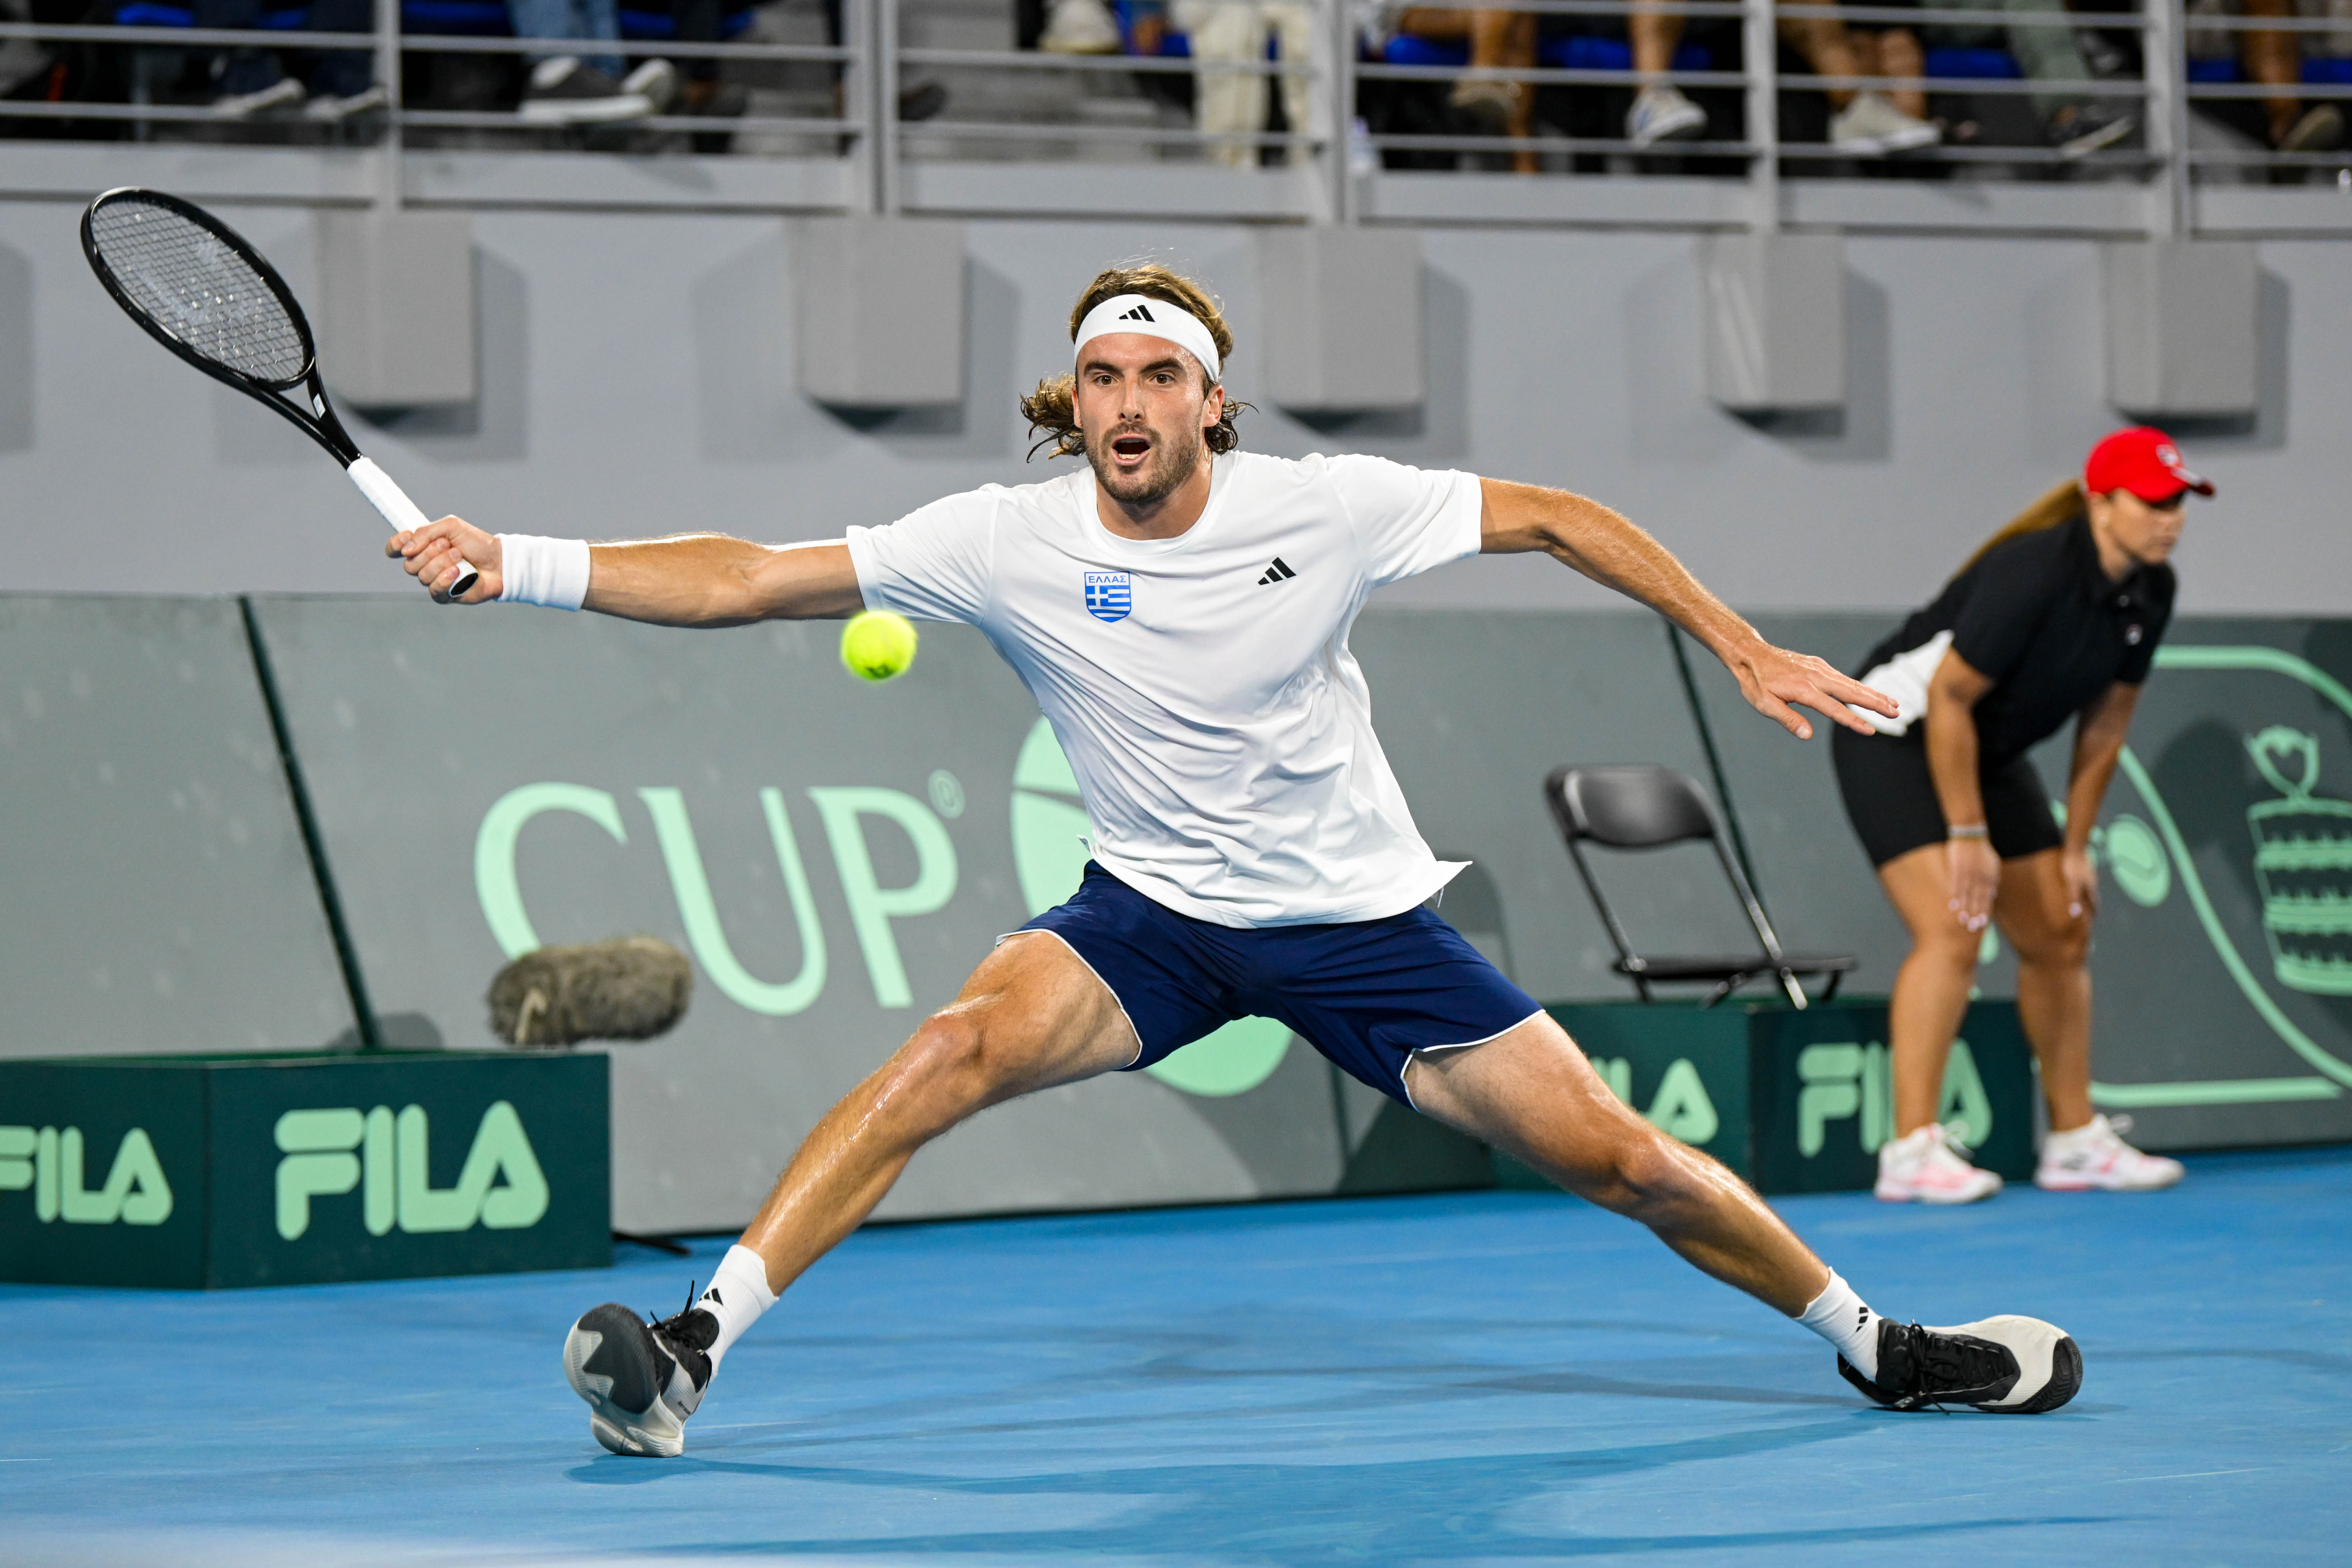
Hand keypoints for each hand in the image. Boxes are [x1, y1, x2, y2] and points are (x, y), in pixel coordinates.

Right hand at [385, 516, 500, 604]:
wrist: (498, 561)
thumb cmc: (476, 543)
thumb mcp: (451, 527)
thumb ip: (425, 532)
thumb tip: (406, 549)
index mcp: (422, 547)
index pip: (395, 549)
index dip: (395, 545)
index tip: (406, 539)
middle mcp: (425, 565)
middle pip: (409, 564)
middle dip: (429, 552)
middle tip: (449, 545)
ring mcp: (434, 580)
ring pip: (422, 576)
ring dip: (441, 563)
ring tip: (459, 556)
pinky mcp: (445, 595)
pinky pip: (434, 590)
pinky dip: (445, 579)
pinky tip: (457, 572)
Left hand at [1729, 643, 1897, 740]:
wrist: (1751, 654)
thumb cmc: (1756, 681)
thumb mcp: (1764, 704)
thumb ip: (1787, 719)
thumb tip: (1808, 735)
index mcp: (1803, 688)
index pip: (1833, 708)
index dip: (1852, 720)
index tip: (1870, 730)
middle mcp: (1816, 676)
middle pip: (1852, 691)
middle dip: (1876, 703)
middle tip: (1896, 713)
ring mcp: (1819, 669)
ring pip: (1852, 683)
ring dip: (1873, 694)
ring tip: (1893, 704)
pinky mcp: (1819, 665)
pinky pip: (1844, 678)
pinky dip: (1861, 686)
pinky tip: (1871, 694)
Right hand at [1947, 836, 1999, 931]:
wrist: (1970, 835)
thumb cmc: (1982, 851)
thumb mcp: (1993, 865)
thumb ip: (1993, 880)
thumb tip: (1993, 895)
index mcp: (1990, 877)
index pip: (1987, 899)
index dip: (1984, 912)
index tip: (1982, 925)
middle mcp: (1980, 878)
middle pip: (1977, 900)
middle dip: (1975, 914)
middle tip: (1972, 928)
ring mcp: (1968, 874)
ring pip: (1966, 895)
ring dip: (1964, 909)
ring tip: (1961, 921)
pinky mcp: (1957, 869)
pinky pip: (1955, 886)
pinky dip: (1954, 896)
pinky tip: (1952, 906)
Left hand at [2061, 844, 2097, 920]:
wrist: (2075, 846)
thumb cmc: (2072, 865)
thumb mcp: (2072, 883)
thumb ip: (2074, 898)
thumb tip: (2075, 914)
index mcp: (2091, 888)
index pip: (2095, 905)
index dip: (2093, 914)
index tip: (2090, 923)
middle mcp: (2092, 883)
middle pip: (2093, 898)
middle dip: (2090, 908)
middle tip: (2086, 916)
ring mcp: (2088, 876)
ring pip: (2088, 890)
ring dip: (2085, 898)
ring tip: (2079, 904)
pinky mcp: (2082, 870)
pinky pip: (2082, 883)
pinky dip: (2080, 889)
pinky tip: (2074, 887)